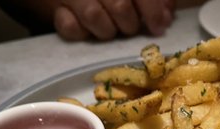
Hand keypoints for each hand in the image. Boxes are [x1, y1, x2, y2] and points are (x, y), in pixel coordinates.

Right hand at [54, 0, 174, 40]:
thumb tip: (166, 16)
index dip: (152, 10)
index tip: (159, 26)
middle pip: (119, 5)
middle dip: (130, 23)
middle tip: (130, 28)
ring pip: (93, 15)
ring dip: (107, 30)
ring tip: (109, 29)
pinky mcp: (53, 8)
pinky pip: (69, 27)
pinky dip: (80, 32)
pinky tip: (85, 29)